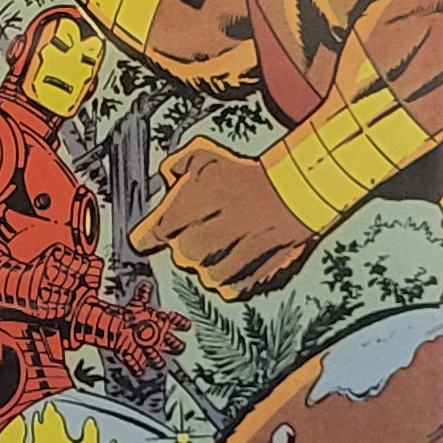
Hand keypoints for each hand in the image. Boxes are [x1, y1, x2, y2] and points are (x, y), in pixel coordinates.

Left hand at [130, 136, 314, 300]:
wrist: (294, 197)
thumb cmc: (249, 176)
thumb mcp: (207, 157)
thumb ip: (178, 166)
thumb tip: (168, 174)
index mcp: (179, 217)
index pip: (149, 237)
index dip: (148, 236)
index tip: (148, 237)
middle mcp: (194, 247)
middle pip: (179, 253)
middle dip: (188, 241)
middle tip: (209, 225)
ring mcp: (218, 267)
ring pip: (203, 271)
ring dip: (211, 259)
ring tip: (230, 239)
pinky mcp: (242, 282)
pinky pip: (226, 286)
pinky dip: (232, 274)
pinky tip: (242, 254)